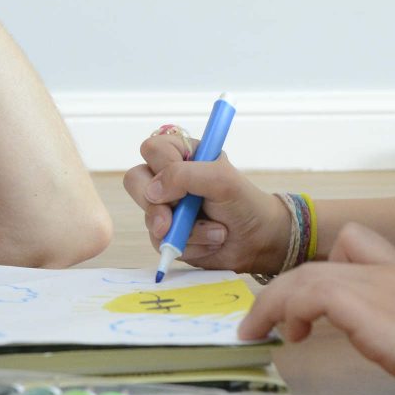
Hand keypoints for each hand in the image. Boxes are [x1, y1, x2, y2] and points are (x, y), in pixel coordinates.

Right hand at [121, 129, 289, 273]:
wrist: (259, 241)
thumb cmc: (244, 203)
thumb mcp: (221, 180)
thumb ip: (185, 176)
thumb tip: (152, 191)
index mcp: (183, 155)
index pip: (151, 149)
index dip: (162, 166)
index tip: (185, 183)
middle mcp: (170, 179)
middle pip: (135, 181)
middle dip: (157, 205)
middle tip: (173, 218)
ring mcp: (166, 207)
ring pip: (148, 216)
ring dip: (186, 230)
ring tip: (216, 231)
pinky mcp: (168, 234)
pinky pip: (160, 242)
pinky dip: (190, 246)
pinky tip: (211, 243)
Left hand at [236, 222, 394, 394]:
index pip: (356, 243)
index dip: (325, 266)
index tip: (307, 304)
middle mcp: (389, 274)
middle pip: (320, 262)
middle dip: (286, 289)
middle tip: (268, 321)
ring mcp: (377, 285)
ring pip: (305, 275)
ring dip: (273, 303)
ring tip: (259, 331)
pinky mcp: (366, 304)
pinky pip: (308, 291)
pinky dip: (285, 309)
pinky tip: (286, 334)